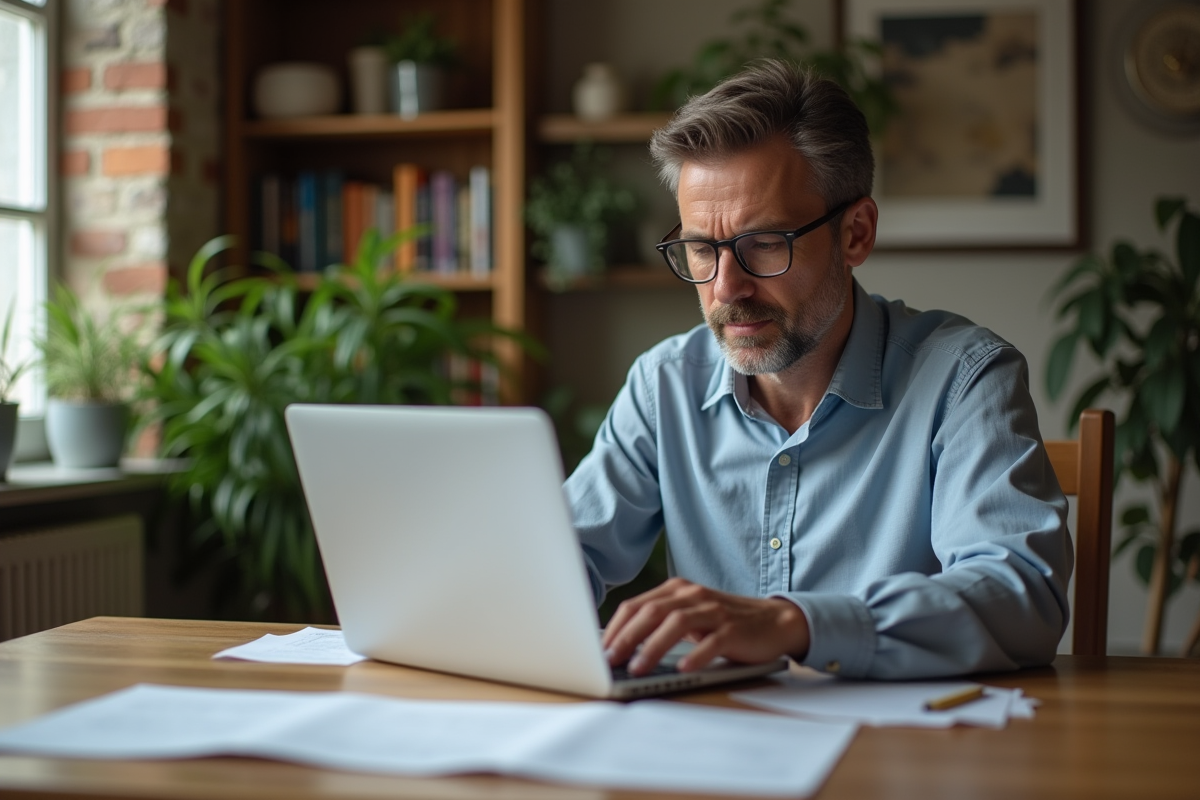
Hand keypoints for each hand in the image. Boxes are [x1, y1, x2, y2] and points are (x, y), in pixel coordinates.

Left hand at [601, 578, 810, 675]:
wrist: (774, 621)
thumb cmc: (724, 623)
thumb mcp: (689, 617)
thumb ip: (660, 624)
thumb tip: (620, 648)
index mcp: (676, 590)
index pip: (636, 605)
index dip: (615, 627)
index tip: (599, 650)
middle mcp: (692, 595)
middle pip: (651, 612)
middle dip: (627, 637)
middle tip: (611, 660)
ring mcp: (714, 611)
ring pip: (676, 623)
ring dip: (653, 647)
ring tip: (638, 669)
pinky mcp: (734, 629)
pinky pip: (712, 641)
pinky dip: (695, 655)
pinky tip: (682, 670)